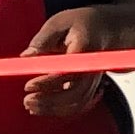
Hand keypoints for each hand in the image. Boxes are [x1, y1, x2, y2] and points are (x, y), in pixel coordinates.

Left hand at [20, 4, 120, 118]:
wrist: (108, 28)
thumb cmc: (82, 23)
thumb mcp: (59, 22)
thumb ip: (42, 40)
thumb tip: (26, 57)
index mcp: (85, 50)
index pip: (69, 72)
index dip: (48, 82)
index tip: (28, 86)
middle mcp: (93, 69)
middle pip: (76, 93)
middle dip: (50, 101)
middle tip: (27, 100)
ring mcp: (94, 80)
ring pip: (78, 103)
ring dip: (53, 108)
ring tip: (30, 105)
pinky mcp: (91, 87)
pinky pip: (79, 105)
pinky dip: (61, 110)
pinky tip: (42, 108)